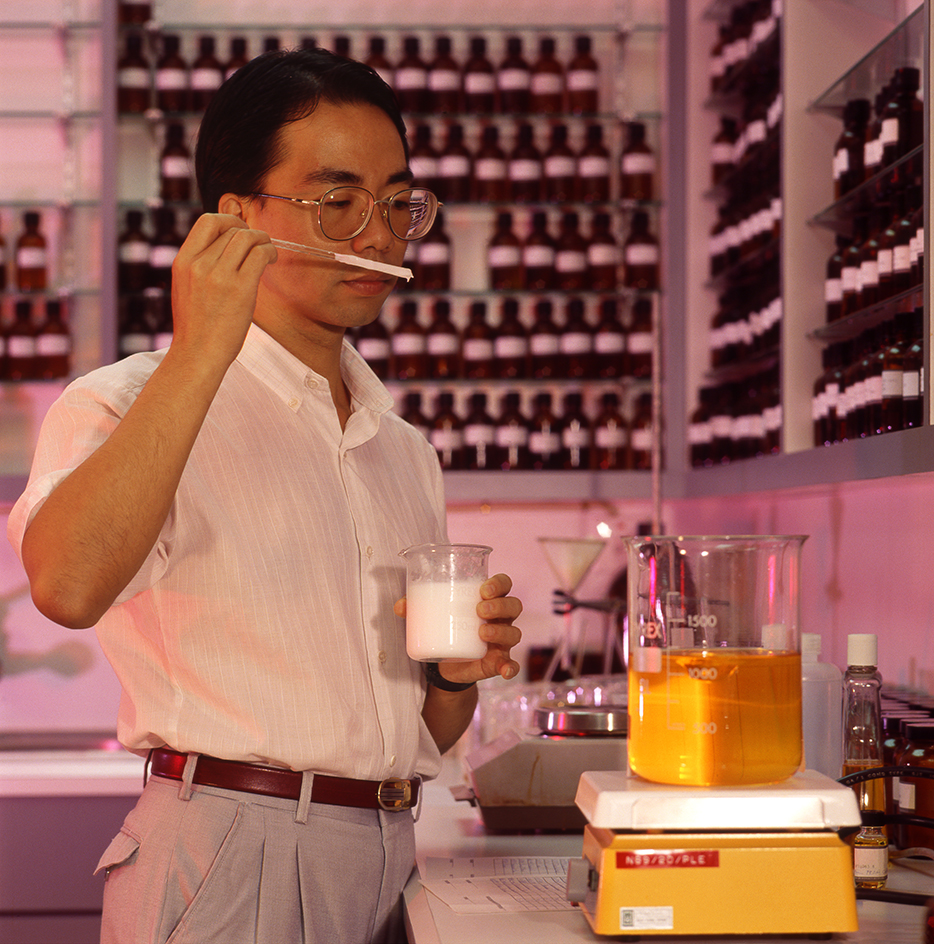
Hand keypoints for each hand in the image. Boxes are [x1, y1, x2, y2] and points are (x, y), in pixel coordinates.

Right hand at [169, 213, 276, 367]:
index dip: (228, 221)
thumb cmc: (196, 327)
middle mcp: (199, 264)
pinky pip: (259, 254)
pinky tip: (271, 260)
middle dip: (249, 232)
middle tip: (259, 243)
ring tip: (268, 252)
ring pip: (247, 237)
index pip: (207, 221)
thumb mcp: (186, 288)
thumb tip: (227, 248)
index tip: (239, 230)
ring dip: (263, 239)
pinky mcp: (240, 288)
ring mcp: (219, 275)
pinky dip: (270, 251)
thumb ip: (201, 266)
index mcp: (183, 261)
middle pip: (231, 229)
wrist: (197, 355)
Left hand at [395, 573, 522, 686]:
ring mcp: (501, 641)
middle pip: (513, 605)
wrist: (446, 663)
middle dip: (499, 605)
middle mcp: (500, 618)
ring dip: (501, 631)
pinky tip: (504, 670)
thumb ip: (416, 609)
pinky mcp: (497, 661)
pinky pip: (511, 664)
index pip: (504, 584)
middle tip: (479, 609)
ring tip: (482, 633)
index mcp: (488, 600)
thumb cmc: (445, 629)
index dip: (499, 584)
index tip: (483, 589)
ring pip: (514, 632)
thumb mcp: (431, 617)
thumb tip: (400, 606)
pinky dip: (511, 667)